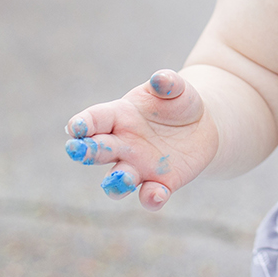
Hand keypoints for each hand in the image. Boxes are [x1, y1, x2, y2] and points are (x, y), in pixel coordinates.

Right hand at [63, 69, 218, 210]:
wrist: (202, 124)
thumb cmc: (180, 102)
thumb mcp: (177, 88)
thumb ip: (168, 82)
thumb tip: (161, 78)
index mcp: (120, 116)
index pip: (95, 119)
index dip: (82, 123)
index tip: (75, 127)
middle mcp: (123, 145)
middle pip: (97, 151)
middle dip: (86, 152)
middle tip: (77, 152)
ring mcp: (139, 166)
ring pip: (117, 180)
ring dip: (115, 183)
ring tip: (122, 178)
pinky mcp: (160, 183)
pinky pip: (150, 195)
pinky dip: (151, 198)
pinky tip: (157, 194)